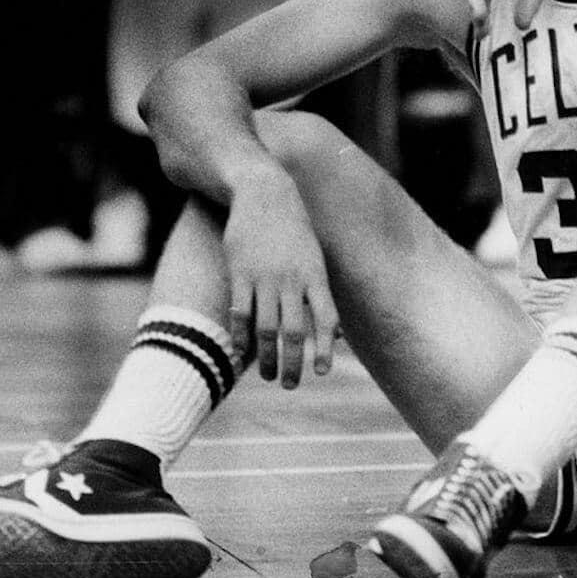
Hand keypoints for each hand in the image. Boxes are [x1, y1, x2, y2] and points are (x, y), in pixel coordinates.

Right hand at [224, 172, 339, 387]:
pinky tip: (241, 353)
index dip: (324, 347)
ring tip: (268, 376)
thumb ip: (322, 295)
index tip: (321, 371)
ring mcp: (264, 277)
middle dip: (293, 363)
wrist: (263, 192)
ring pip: (266, 328)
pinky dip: (241, 336)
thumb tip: (337, 334)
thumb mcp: (315, 256)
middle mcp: (291, 279)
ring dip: (267, 357)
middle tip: (290, 385)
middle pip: (294, 331)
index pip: (326, 318)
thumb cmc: (293, 228)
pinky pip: (240, 312)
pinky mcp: (240, 273)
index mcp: (315, 275)